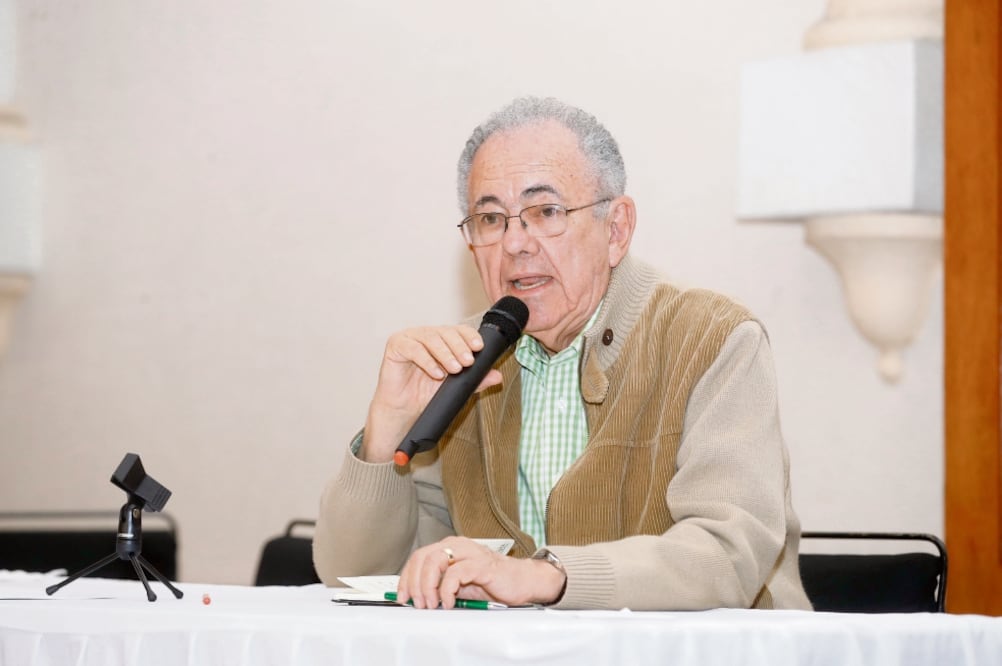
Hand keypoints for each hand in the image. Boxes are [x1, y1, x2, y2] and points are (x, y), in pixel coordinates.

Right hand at [360, 325, 502, 462]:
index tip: (479, 347)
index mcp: (442, 339)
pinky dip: (427, 361)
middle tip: (468, 362)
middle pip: (445, 332)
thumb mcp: (456, 387)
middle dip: (459, 346)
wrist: (405, 410)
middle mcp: (426, 335)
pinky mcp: (396, 346)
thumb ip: (476, 380)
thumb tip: (497, 376)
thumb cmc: (427, 394)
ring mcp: (410, 338)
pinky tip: (436, 373)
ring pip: (431, 338)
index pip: (458, 330)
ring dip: (445, 353)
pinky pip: (413, 348)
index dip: (469, 336)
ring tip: (454, 369)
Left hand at [395, 536, 565, 608]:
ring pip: (435, 560)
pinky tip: (449, 602)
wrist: (521, 582)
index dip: (406, 577)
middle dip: (415, 583)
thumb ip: (439, 585)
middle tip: (418, 603)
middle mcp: (457, 545)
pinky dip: (447, 589)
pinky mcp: (481, 564)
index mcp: (449, 547)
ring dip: (428, 586)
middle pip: (423, 557)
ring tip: (432, 603)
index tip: (402, 596)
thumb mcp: (459, 585)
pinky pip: (456, 572)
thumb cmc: (491, 583)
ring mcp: (469, 553)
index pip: (418, 557)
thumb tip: (415, 598)